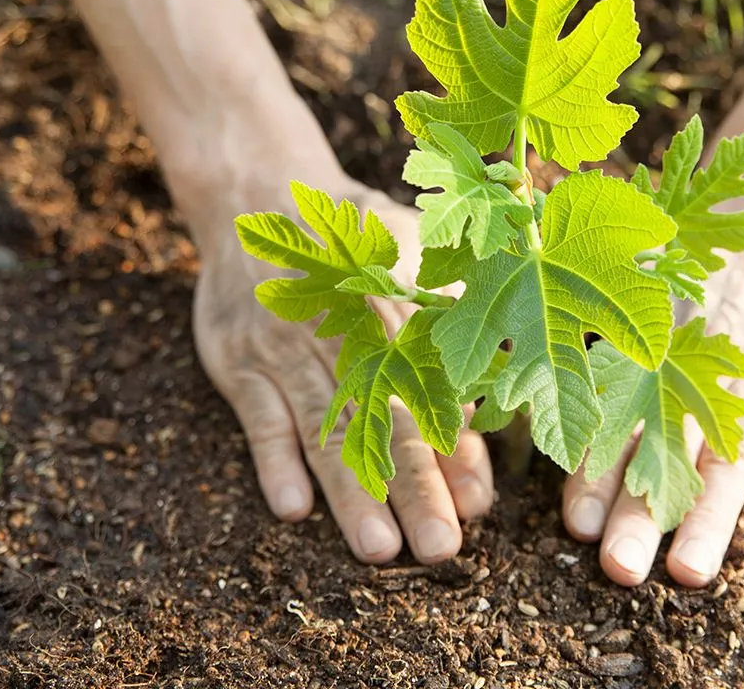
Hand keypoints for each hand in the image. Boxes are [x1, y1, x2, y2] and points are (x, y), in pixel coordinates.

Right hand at [188, 138, 492, 565]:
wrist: (259, 194)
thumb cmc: (356, 235)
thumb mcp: (413, 250)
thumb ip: (455, 306)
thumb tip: (504, 369)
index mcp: (397, 313)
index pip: (433, 391)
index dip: (455, 447)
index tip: (480, 500)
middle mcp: (347, 335)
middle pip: (384, 420)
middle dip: (415, 488)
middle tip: (442, 548)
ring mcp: (288, 349)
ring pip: (326, 428)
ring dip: (350, 490)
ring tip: (377, 547)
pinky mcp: (239, 360)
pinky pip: (258, 415)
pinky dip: (273, 460)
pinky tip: (293, 509)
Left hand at [561, 181, 743, 586]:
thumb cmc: (687, 270)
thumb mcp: (632, 293)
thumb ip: (588, 342)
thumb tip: (518, 380)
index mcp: (647, 361)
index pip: (614, 427)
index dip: (594, 475)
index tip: (574, 525)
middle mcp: (693, 380)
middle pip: (665, 456)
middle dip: (641, 515)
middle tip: (618, 570)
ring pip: (730, 464)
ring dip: (710, 520)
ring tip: (690, 574)